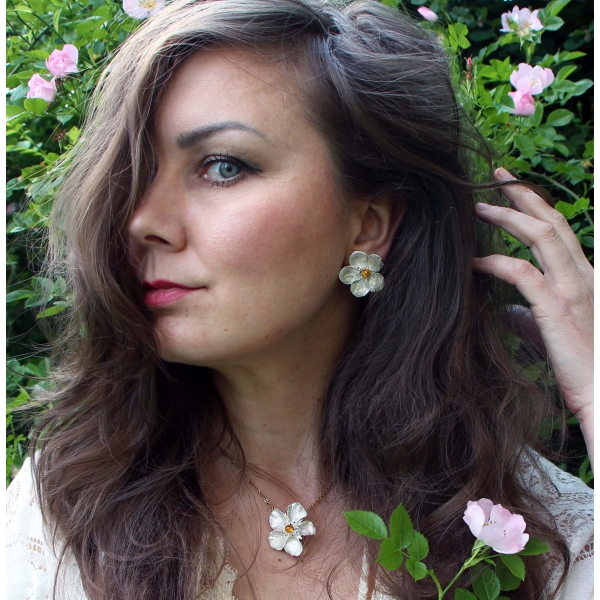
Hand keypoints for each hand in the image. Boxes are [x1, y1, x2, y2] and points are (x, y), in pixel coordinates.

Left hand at [472, 168, 593, 464]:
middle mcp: (584, 275)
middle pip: (553, 221)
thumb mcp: (553, 333)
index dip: (537, 206)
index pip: (561, 231)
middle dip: (524, 193)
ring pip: (541, 236)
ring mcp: (573, 288)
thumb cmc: (581, 367)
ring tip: (479, 207)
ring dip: (508, 216)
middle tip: (497, 175)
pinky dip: (495, 262)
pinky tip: (474, 262)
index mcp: (586, 277)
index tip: (512, 188)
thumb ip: (530, 316)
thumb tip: (508, 310)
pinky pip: (521, 272)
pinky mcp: (557, 307)